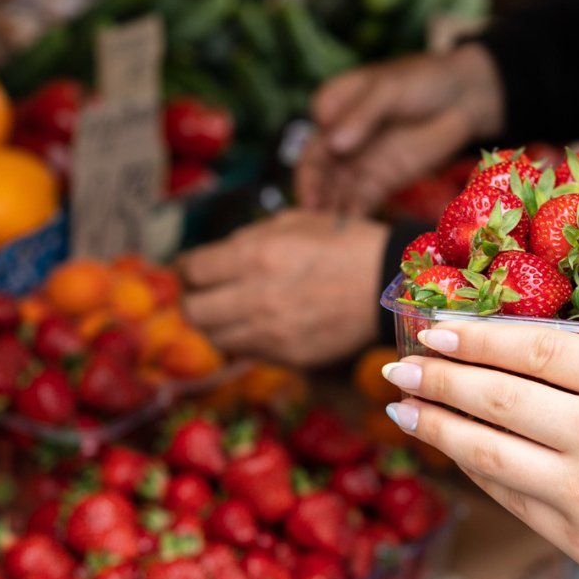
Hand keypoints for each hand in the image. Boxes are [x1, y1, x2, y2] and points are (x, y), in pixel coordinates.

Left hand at [177, 209, 386, 366]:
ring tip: (230, 312)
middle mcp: (256, 297)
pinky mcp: (289, 356)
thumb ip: (248, 239)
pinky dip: (245, 340)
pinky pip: (247, 352)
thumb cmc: (343, 243)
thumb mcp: (294, 223)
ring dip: (216, 324)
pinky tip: (260, 325)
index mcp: (255, 255)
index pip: (192, 270)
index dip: (188, 268)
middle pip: (193, 310)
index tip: (194, 270)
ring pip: (215, 337)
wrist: (390, 283)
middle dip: (194, 300)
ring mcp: (272, 332)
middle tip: (204, 294)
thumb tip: (213, 258)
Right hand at [295, 44, 504, 214]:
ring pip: (337, 190)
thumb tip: (334, 145)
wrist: (464, 96)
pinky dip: (354, 215)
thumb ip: (362, 116)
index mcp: (333, 109)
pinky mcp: (382, 180)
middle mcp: (340, 139)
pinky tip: (352, 232)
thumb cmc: (423, 80)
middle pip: (321, 173)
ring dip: (331, 212)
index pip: (313, 143)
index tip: (310, 193)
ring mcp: (360, 162)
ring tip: (330, 234)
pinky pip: (361, 200)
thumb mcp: (388, 90)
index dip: (308, 171)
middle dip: (316, 197)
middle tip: (316, 222)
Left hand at [379, 321, 578, 578]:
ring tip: (401, 408)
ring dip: (438, 427)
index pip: (535, 349)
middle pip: (498, 397)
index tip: (439, 325)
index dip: (479, 335)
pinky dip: (477, 475)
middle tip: (400, 363)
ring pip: (489, 453)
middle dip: (441, 376)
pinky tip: (455, 457)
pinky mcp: (578, 538)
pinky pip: (512, 500)